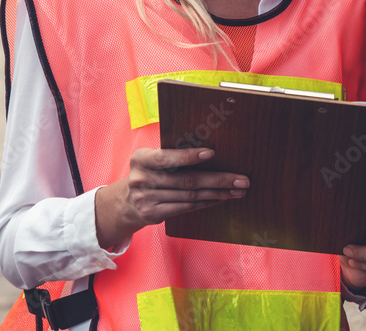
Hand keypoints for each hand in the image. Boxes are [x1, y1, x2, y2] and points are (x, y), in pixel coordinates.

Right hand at [94, 147, 247, 248]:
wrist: (124, 201)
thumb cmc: (149, 172)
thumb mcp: (151, 159)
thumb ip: (170, 154)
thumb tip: (210, 151)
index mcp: (141, 159)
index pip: (167, 158)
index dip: (188, 156)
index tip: (212, 153)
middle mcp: (141, 179)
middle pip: (186, 180)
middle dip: (218, 179)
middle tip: (241, 179)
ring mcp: (146, 199)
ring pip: (190, 196)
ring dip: (218, 193)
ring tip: (238, 189)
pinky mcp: (153, 214)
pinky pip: (186, 207)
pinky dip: (207, 202)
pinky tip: (222, 198)